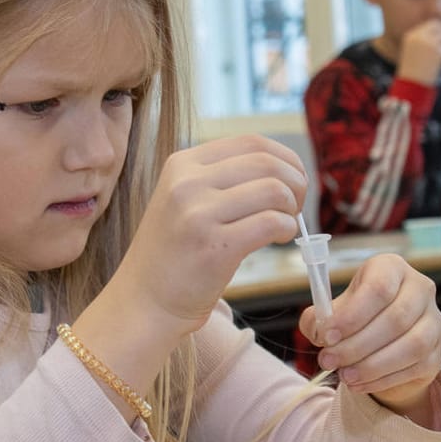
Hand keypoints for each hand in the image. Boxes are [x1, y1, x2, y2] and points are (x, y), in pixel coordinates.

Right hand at [113, 135, 305, 337]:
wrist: (144, 300)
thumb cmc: (173, 252)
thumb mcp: (183, 199)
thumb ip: (221, 178)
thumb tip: (282, 168)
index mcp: (181, 164)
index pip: (252, 142)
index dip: (285, 158)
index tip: (292, 179)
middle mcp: (187, 183)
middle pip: (267, 162)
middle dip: (296, 182)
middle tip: (296, 205)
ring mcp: (198, 214)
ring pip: (274, 190)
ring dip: (292, 208)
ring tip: (286, 224)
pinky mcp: (215, 247)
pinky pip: (272, 223)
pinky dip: (288, 229)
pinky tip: (280, 238)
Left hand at [304, 254, 440, 414]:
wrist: (383, 342)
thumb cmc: (355, 319)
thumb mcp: (333, 312)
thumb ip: (319, 318)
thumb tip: (319, 331)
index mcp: (391, 268)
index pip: (379, 289)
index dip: (352, 315)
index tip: (328, 336)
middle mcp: (420, 289)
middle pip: (395, 318)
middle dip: (357, 345)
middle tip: (329, 361)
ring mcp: (434, 321)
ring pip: (411, 345)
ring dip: (373, 365)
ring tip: (344, 376)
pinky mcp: (437, 352)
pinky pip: (415, 367)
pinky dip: (383, 379)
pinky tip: (359, 384)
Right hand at [393, 19, 440, 85]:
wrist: (412, 83)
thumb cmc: (413, 68)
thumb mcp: (413, 50)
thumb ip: (424, 39)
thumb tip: (440, 30)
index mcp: (412, 35)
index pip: (430, 24)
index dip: (437, 30)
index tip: (439, 38)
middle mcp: (420, 37)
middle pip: (439, 26)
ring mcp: (430, 43)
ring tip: (437, 57)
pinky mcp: (438, 51)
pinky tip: (437, 63)